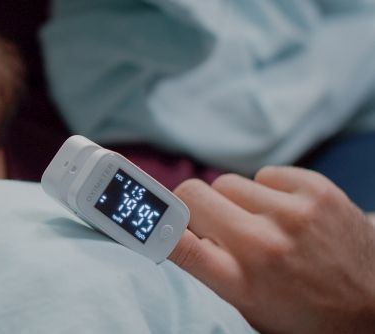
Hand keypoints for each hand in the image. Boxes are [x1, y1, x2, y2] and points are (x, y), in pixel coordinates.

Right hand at [169, 166, 374, 332]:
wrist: (373, 309)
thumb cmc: (300, 313)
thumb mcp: (244, 304)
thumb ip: (206, 263)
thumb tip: (165, 223)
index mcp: (240, 283)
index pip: (177, 241)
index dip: (151, 223)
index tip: (136, 215)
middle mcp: (264, 245)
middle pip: (193, 194)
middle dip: (196, 208)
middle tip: (216, 227)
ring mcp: (293, 213)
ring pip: (227, 182)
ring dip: (235, 201)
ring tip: (260, 225)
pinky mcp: (317, 190)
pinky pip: (264, 173)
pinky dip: (268, 191)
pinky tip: (285, 214)